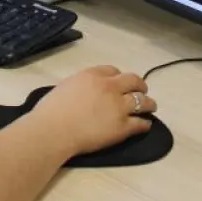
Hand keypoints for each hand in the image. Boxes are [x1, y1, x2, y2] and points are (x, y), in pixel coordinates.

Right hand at [29, 65, 155, 157]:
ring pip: (143, 101)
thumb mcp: (66, 86)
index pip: (113, 70)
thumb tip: (87, 91)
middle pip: (134, 80)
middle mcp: (110, 87)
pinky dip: (145, 124)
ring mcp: (119, 107)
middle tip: (142, 91)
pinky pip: (141, 123)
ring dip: (149, 103)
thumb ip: (81, 85)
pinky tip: (145, 125)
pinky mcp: (123, 127)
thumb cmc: (51, 110)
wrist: (53, 130)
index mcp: (93, 75)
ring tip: (150, 107)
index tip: (120, 83)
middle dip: (140, 85)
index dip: (119, 77)